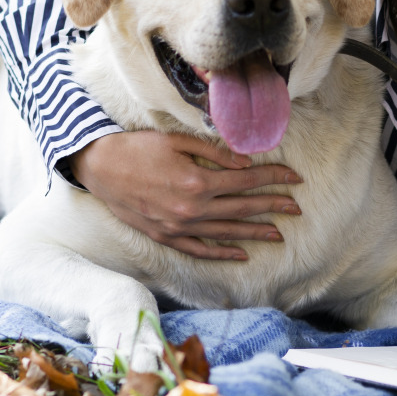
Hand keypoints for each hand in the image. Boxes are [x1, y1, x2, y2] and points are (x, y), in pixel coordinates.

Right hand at [67, 131, 301, 260]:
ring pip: (226, 233)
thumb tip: (246, 163)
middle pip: (242, 209)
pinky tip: (241, 254)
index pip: (246, 181)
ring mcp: (178, 227)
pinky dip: (221, 252)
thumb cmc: (138, 148)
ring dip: (255, 233)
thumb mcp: (177, 141)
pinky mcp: (165, 237)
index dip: (273, 178)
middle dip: (273, 206)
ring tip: (278, 233)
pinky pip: (199, 249)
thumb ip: (214, 153)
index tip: (295, 177)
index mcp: (197, 182)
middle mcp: (191, 209)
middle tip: (296, 207)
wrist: (100, 168)